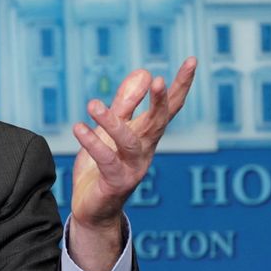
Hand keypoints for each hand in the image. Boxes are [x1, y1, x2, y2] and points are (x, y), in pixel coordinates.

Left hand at [68, 57, 196, 270]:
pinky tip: (79, 127)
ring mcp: (133, 168)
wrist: (94, 209)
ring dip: (112, 121)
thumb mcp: (112, 129)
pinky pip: (106, 160)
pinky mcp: (116, 183)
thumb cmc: (103, 166)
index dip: (181, 84)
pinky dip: (92, 143)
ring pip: (128, 141)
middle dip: (160, 101)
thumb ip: (125, 103)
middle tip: (158, 80)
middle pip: (158, 122)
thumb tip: (144, 72)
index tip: (192, 60)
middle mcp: (145, 149)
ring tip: (92, 104)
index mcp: (146, 134)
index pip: (169, 106)